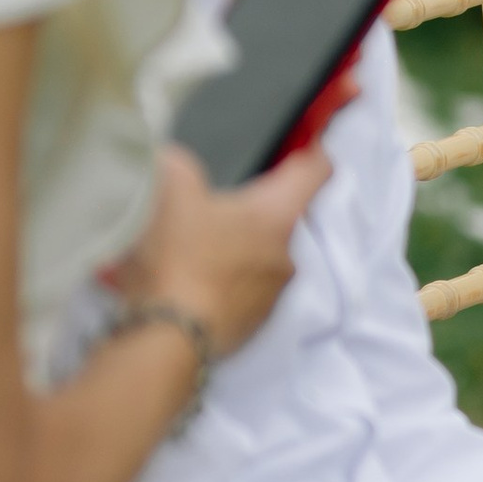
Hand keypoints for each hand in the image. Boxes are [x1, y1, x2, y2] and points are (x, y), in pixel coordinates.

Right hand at [109, 140, 330, 358]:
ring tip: (200, 246)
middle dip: (259, 207)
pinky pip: (246, 291)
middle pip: (285, 217)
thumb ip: (178, 165)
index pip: (316, 171)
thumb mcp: (168, 192)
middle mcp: (287, 255)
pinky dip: (227, 282)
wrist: (166, 337)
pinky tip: (194, 281)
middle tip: (224, 201)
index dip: (313, 152)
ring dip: (242, 249)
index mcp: (277, 215)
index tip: (307, 144)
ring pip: (264, 257)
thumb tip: (177, 162)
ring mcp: (273, 296)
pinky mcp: (253, 326)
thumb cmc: (177, 255)